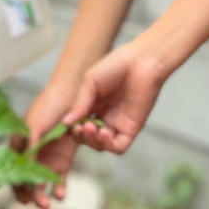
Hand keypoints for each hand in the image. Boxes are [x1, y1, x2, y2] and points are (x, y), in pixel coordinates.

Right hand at [15, 85, 78, 208]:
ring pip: (42, 182)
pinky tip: (60, 193)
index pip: (11, 170)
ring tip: (51, 201)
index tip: (23, 198)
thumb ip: (29, 147)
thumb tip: (25, 170)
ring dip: (44, 194)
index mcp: (18, 143)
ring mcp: (46, 156)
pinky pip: (58, 178)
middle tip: (40, 205)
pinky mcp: (63, 158)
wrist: (74, 94)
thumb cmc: (49, 106)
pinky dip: (58, 187)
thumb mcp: (34, 126)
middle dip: (32, 194)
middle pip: (27, 180)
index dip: (16, 186)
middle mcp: (30, 153)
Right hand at [63, 40, 166, 154]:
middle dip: (81, 136)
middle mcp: (105, 116)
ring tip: (90, 128)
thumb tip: (65, 123)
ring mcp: (118, 123)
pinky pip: (119, 146)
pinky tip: (104, 132)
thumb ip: (80, 103)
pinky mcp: (131, 128)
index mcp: (93, 104)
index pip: (78, 124)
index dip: (71, 128)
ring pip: (101, 145)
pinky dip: (108, 145)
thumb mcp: (90, 82)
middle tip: (81, 127)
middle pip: (88, 138)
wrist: (142, 61)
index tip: (68, 124)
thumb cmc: (116, 65)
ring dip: (92, 141)